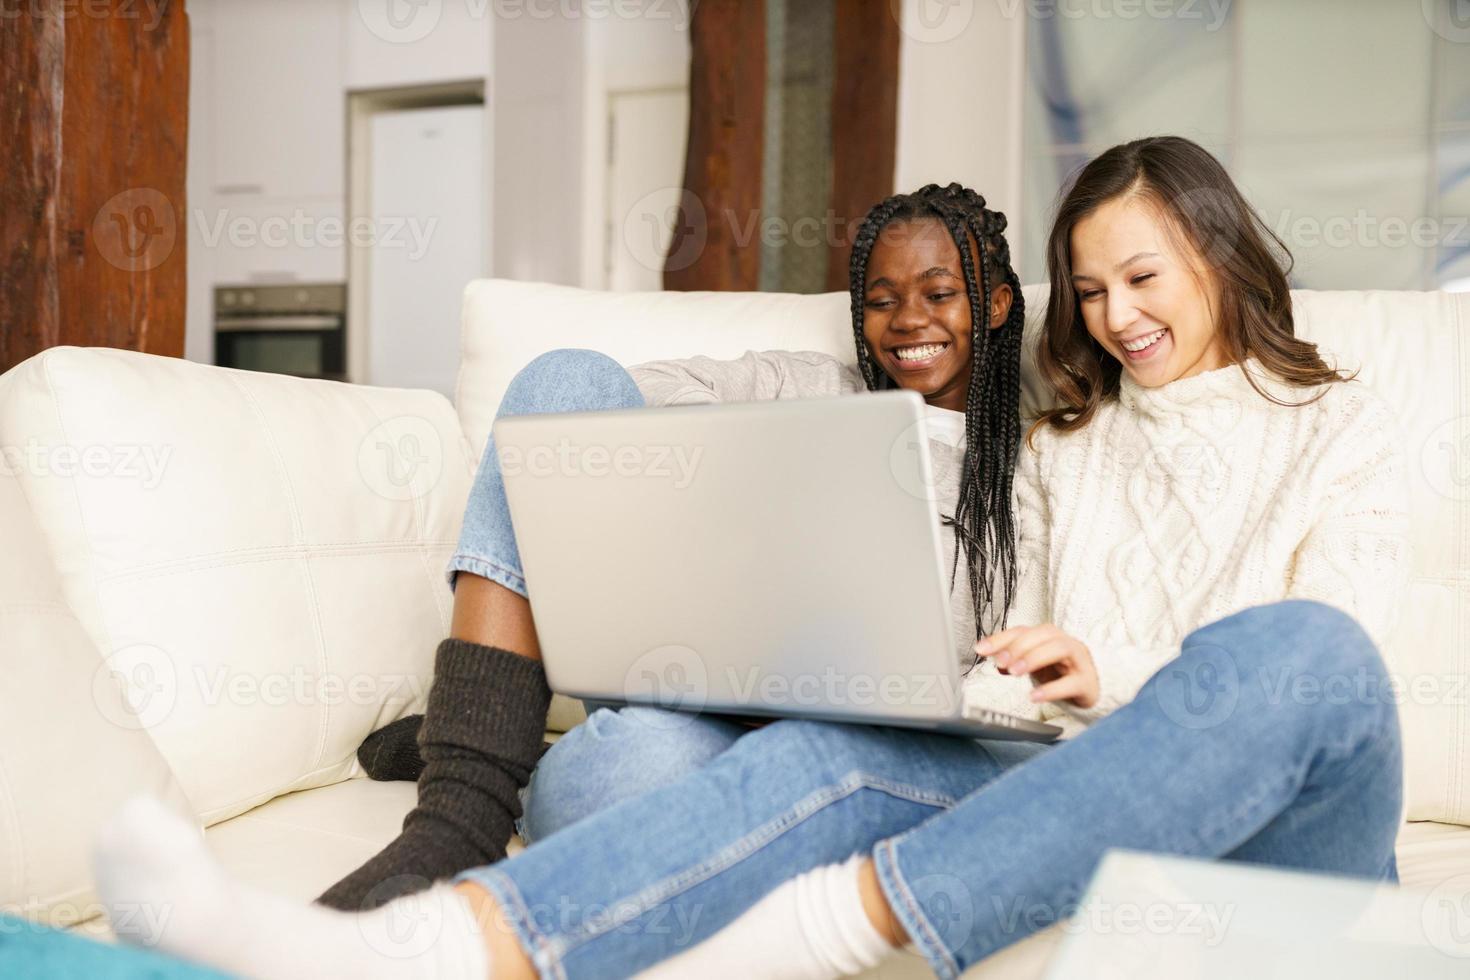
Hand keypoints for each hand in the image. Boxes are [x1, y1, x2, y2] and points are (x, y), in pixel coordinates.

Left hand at [975, 624, 1098, 708]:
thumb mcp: (1033, 664)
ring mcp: (1078, 661)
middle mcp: (1064, 643)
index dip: (1000, 638)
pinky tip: (1035, 696)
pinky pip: (1071, 682)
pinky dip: (1052, 689)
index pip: (1023, 631)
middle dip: (1018, 647)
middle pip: (1042, 634)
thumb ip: (1013, 659)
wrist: (1090, 689)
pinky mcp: (1087, 682)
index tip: (980, 649)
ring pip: (1059, 649)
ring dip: (1034, 658)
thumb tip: (993, 660)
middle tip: (1001, 662)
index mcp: (1048, 637)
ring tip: (1015, 673)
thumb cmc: (1059, 672)